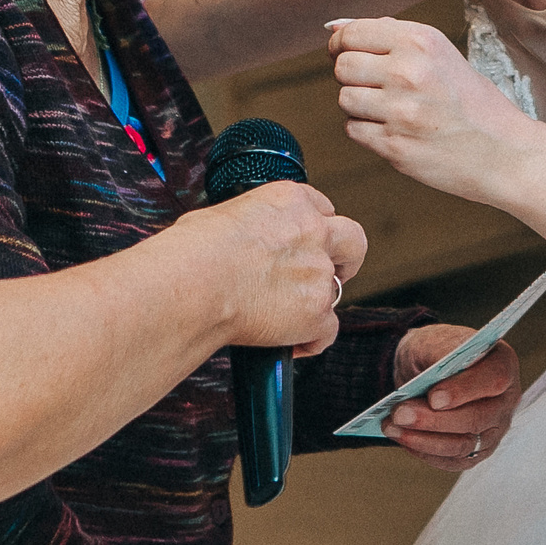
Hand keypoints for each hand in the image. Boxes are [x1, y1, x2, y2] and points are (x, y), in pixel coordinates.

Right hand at [176, 180, 363, 357]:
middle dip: (344, 258)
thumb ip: (245, 226)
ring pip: (338, 289)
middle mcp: (313, 232)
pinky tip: (290, 344)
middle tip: (325, 272)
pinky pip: (327, 332)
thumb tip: (231, 240)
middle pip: (352, 240)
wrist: (195, 282)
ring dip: (317, 301)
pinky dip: (310, 341)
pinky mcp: (316, 312)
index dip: (314, 227)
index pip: (321, 207)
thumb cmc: (193, 250)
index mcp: (290, 200)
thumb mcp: (219, 216)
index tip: (304, 242)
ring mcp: (319, 273)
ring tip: (288, 313)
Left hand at [328, 18, 545, 204]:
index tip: (348, 54)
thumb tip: (334, 26)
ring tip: (389, 110)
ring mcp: (400, 110)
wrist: (504, 153)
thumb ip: (388, 36)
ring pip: (344, 99)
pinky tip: (395, 130)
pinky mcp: (394, 145)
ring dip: (359, 106)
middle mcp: (408, 71)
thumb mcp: (440, 54)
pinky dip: (367, 132)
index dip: (342, 45)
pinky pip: (353, 130)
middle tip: (376, 86)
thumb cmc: (472, 103)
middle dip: (351, 76)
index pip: (351, 33)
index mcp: (420, 41)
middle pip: (342, 66)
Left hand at [384, 324, 521, 471]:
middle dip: (433, 420)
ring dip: (423, 439)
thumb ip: (439, 352)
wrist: (428, 368)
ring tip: (391, 426)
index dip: (464, 391)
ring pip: (463, 445)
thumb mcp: (435, 339)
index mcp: (502, 363)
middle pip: (476, 418)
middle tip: (398, 414)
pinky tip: (402, 438)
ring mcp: (493, 430)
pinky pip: (452, 461)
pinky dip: (424, 452)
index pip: (494, 380)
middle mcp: (505, 401)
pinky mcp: (477, 452)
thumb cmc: (436, 350)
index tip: (433, 397)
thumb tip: (436, 375)